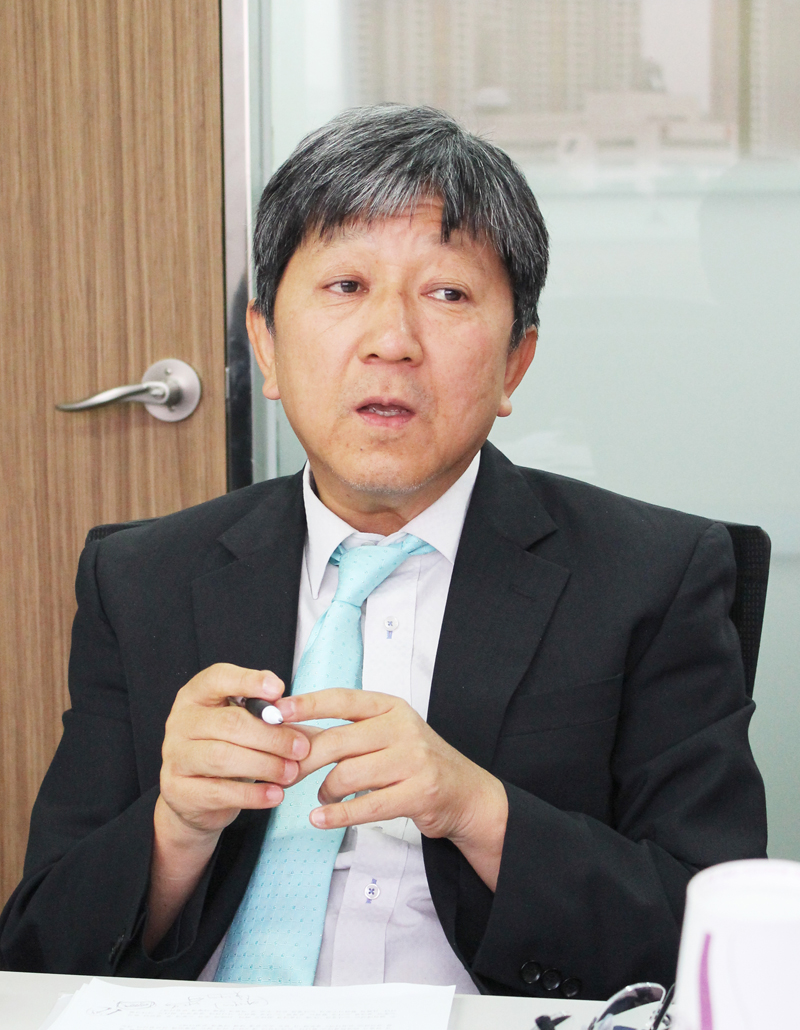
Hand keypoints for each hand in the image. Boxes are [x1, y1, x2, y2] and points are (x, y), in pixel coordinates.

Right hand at [158, 663, 311, 843]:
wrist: (197, 795)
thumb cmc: (228, 746)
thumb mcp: (242, 721)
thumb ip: (262, 709)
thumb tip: (287, 705)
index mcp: (195, 695)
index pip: (217, 678)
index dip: (248, 681)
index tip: (279, 689)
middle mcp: (180, 721)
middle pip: (229, 722)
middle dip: (271, 735)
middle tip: (301, 747)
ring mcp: (175, 756)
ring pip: (222, 757)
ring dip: (264, 765)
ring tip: (291, 772)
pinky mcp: (178, 791)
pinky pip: (218, 792)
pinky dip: (252, 794)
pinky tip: (275, 795)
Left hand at [275, 689, 507, 889]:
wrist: (464, 793)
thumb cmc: (413, 761)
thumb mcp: (380, 736)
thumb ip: (338, 733)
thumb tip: (288, 729)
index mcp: (389, 707)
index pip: (342, 699)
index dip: (307, 704)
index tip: (276, 711)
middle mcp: (402, 727)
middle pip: (338, 740)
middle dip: (304, 759)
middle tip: (285, 774)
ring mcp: (413, 759)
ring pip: (349, 774)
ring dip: (326, 791)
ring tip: (324, 798)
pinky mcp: (419, 792)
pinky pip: (367, 806)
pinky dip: (338, 815)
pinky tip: (320, 819)